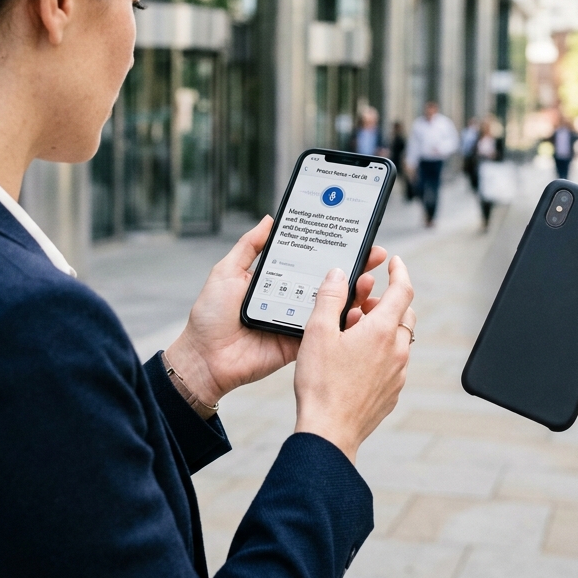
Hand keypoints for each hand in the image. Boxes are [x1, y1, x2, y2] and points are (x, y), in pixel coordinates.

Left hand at [164, 216, 388, 406]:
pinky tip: (359, 311)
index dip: (331, 249)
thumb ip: (250, 246)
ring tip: (369, 281)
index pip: (310, 260)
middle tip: (373, 255)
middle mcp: (290, 299)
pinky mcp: (300, 343)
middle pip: (328, 281)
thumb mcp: (227, 272)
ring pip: (332, 306)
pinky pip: (325, 332)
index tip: (353, 236)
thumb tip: (270, 219)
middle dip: (353, 268)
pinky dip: (343, 323)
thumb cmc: (210, 315)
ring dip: (354, 293)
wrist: (204, 358)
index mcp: (277, 280)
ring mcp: (297, 321)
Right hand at [293, 257, 414, 463]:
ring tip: (352, 333)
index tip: (395, 263)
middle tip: (362, 303)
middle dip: (386, 301)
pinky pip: (394, 362)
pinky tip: (355, 360)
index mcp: (382, 331)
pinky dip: (381, 352)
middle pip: (405, 314)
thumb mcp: (318, 333)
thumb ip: (329, 298)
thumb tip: (338, 274)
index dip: (400, 271)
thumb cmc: (322, 385)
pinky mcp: (392, 392)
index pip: (403, 290)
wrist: (329, 432)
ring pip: (400, 339)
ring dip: (383, 328)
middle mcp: (398, 351)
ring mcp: (398, 374)